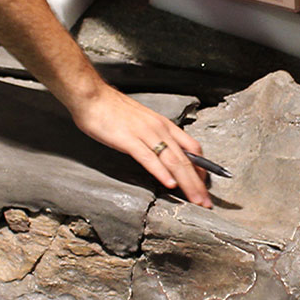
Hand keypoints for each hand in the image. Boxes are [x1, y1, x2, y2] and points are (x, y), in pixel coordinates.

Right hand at [68, 82, 211, 206]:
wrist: (93, 96)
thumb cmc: (114, 110)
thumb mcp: (144, 123)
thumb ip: (157, 138)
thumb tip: (166, 154)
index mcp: (165, 126)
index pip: (193, 149)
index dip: (202, 170)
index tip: (205, 187)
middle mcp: (160, 129)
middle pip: (186, 160)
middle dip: (198, 184)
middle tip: (206, 203)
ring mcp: (145, 134)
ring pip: (173, 161)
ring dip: (187, 183)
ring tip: (195, 199)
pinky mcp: (129, 140)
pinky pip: (148, 158)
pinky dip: (161, 172)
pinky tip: (169, 184)